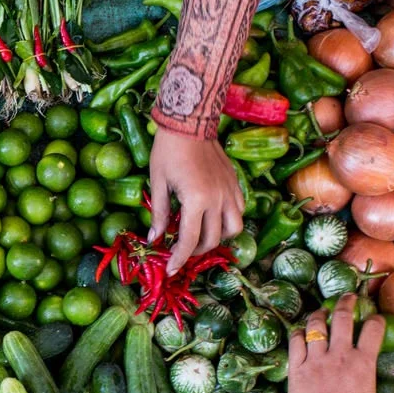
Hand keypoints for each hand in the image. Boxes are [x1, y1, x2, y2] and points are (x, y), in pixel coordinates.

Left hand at [148, 129, 243, 271]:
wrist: (190, 122)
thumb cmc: (168, 151)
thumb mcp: (158, 183)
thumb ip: (160, 214)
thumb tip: (155, 239)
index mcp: (197, 200)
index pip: (190, 240)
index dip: (180, 258)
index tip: (171, 270)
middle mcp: (218, 199)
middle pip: (212, 239)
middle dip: (195, 250)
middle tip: (181, 249)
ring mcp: (230, 191)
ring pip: (233, 228)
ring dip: (217, 237)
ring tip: (200, 235)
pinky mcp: (235, 183)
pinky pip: (239, 210)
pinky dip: (228, 220)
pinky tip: (213, 217)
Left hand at [287, 294, 385, 392]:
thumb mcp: (367, 392)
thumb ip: (363, 371)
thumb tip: (361, 359)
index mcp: (363, 363)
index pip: (374, 330)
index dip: (376, 319)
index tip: (375, 317)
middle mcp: (340, 356)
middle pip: (343, 318)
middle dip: (346, 302)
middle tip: (347, 297)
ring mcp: (316, 360)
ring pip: (317, 325)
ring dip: (319, 314)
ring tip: (321, 311)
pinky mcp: (297, 368)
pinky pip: (296, 341)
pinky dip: (299, 332)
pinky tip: (301, 331)